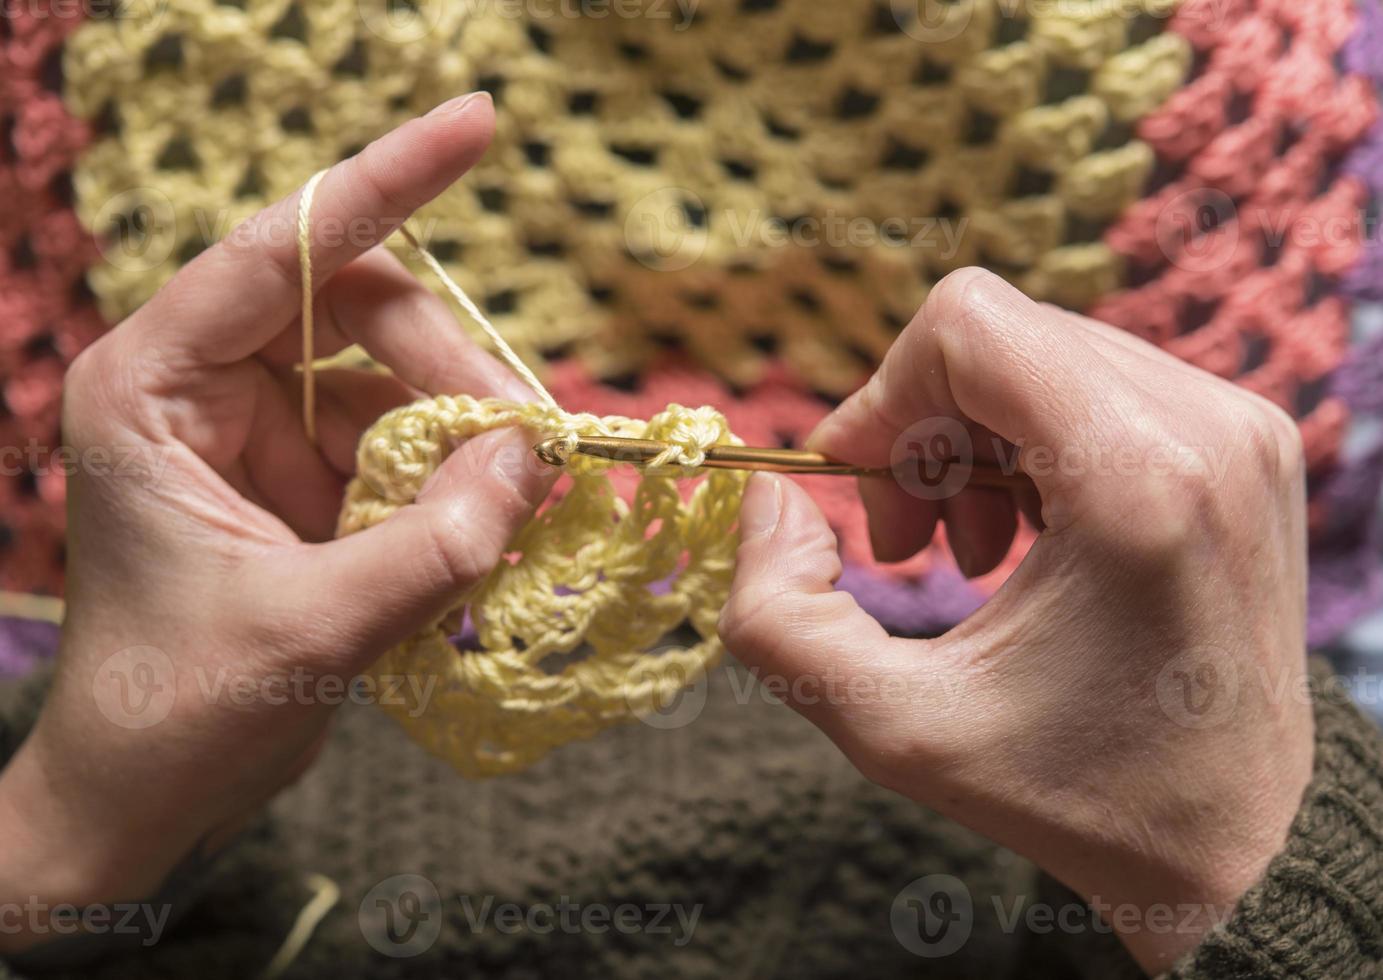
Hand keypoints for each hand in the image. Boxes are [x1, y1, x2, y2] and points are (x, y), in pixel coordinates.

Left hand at [0, 93, 554, 950]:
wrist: (148, 795)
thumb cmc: (179, 713)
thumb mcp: (311, 632)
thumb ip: (434, 542)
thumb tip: (536, 456)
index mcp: (155, 387)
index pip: (281, 251)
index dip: (386, 181)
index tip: (481, 122)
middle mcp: (208, 387)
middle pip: (363, 312)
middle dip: (456, 370)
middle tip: (534, 446)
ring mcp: (265, 429)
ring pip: (400, 378)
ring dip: (471, 430)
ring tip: (521, 500)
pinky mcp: (311, 477)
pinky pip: (411, 442)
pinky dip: (462, 475)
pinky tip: (495, 521)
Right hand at [718, 269, 1313, 972]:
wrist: (1242, 840)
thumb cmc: (1078, 794)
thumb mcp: (891, 729)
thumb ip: (777, 616)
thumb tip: (771, 497)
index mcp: (1137, 481)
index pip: (968, 327)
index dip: (881, 397)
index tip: (858, 489)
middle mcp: (1207, 427)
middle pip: (999, 338)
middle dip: (920, 431)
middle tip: (910, 545)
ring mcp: (1241, 426)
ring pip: (1043, 355)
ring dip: (970, 442)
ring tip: (972, 553)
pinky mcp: (1247, 442)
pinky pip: (1095, 387)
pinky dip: (1028, 447)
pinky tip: (1025, 540)